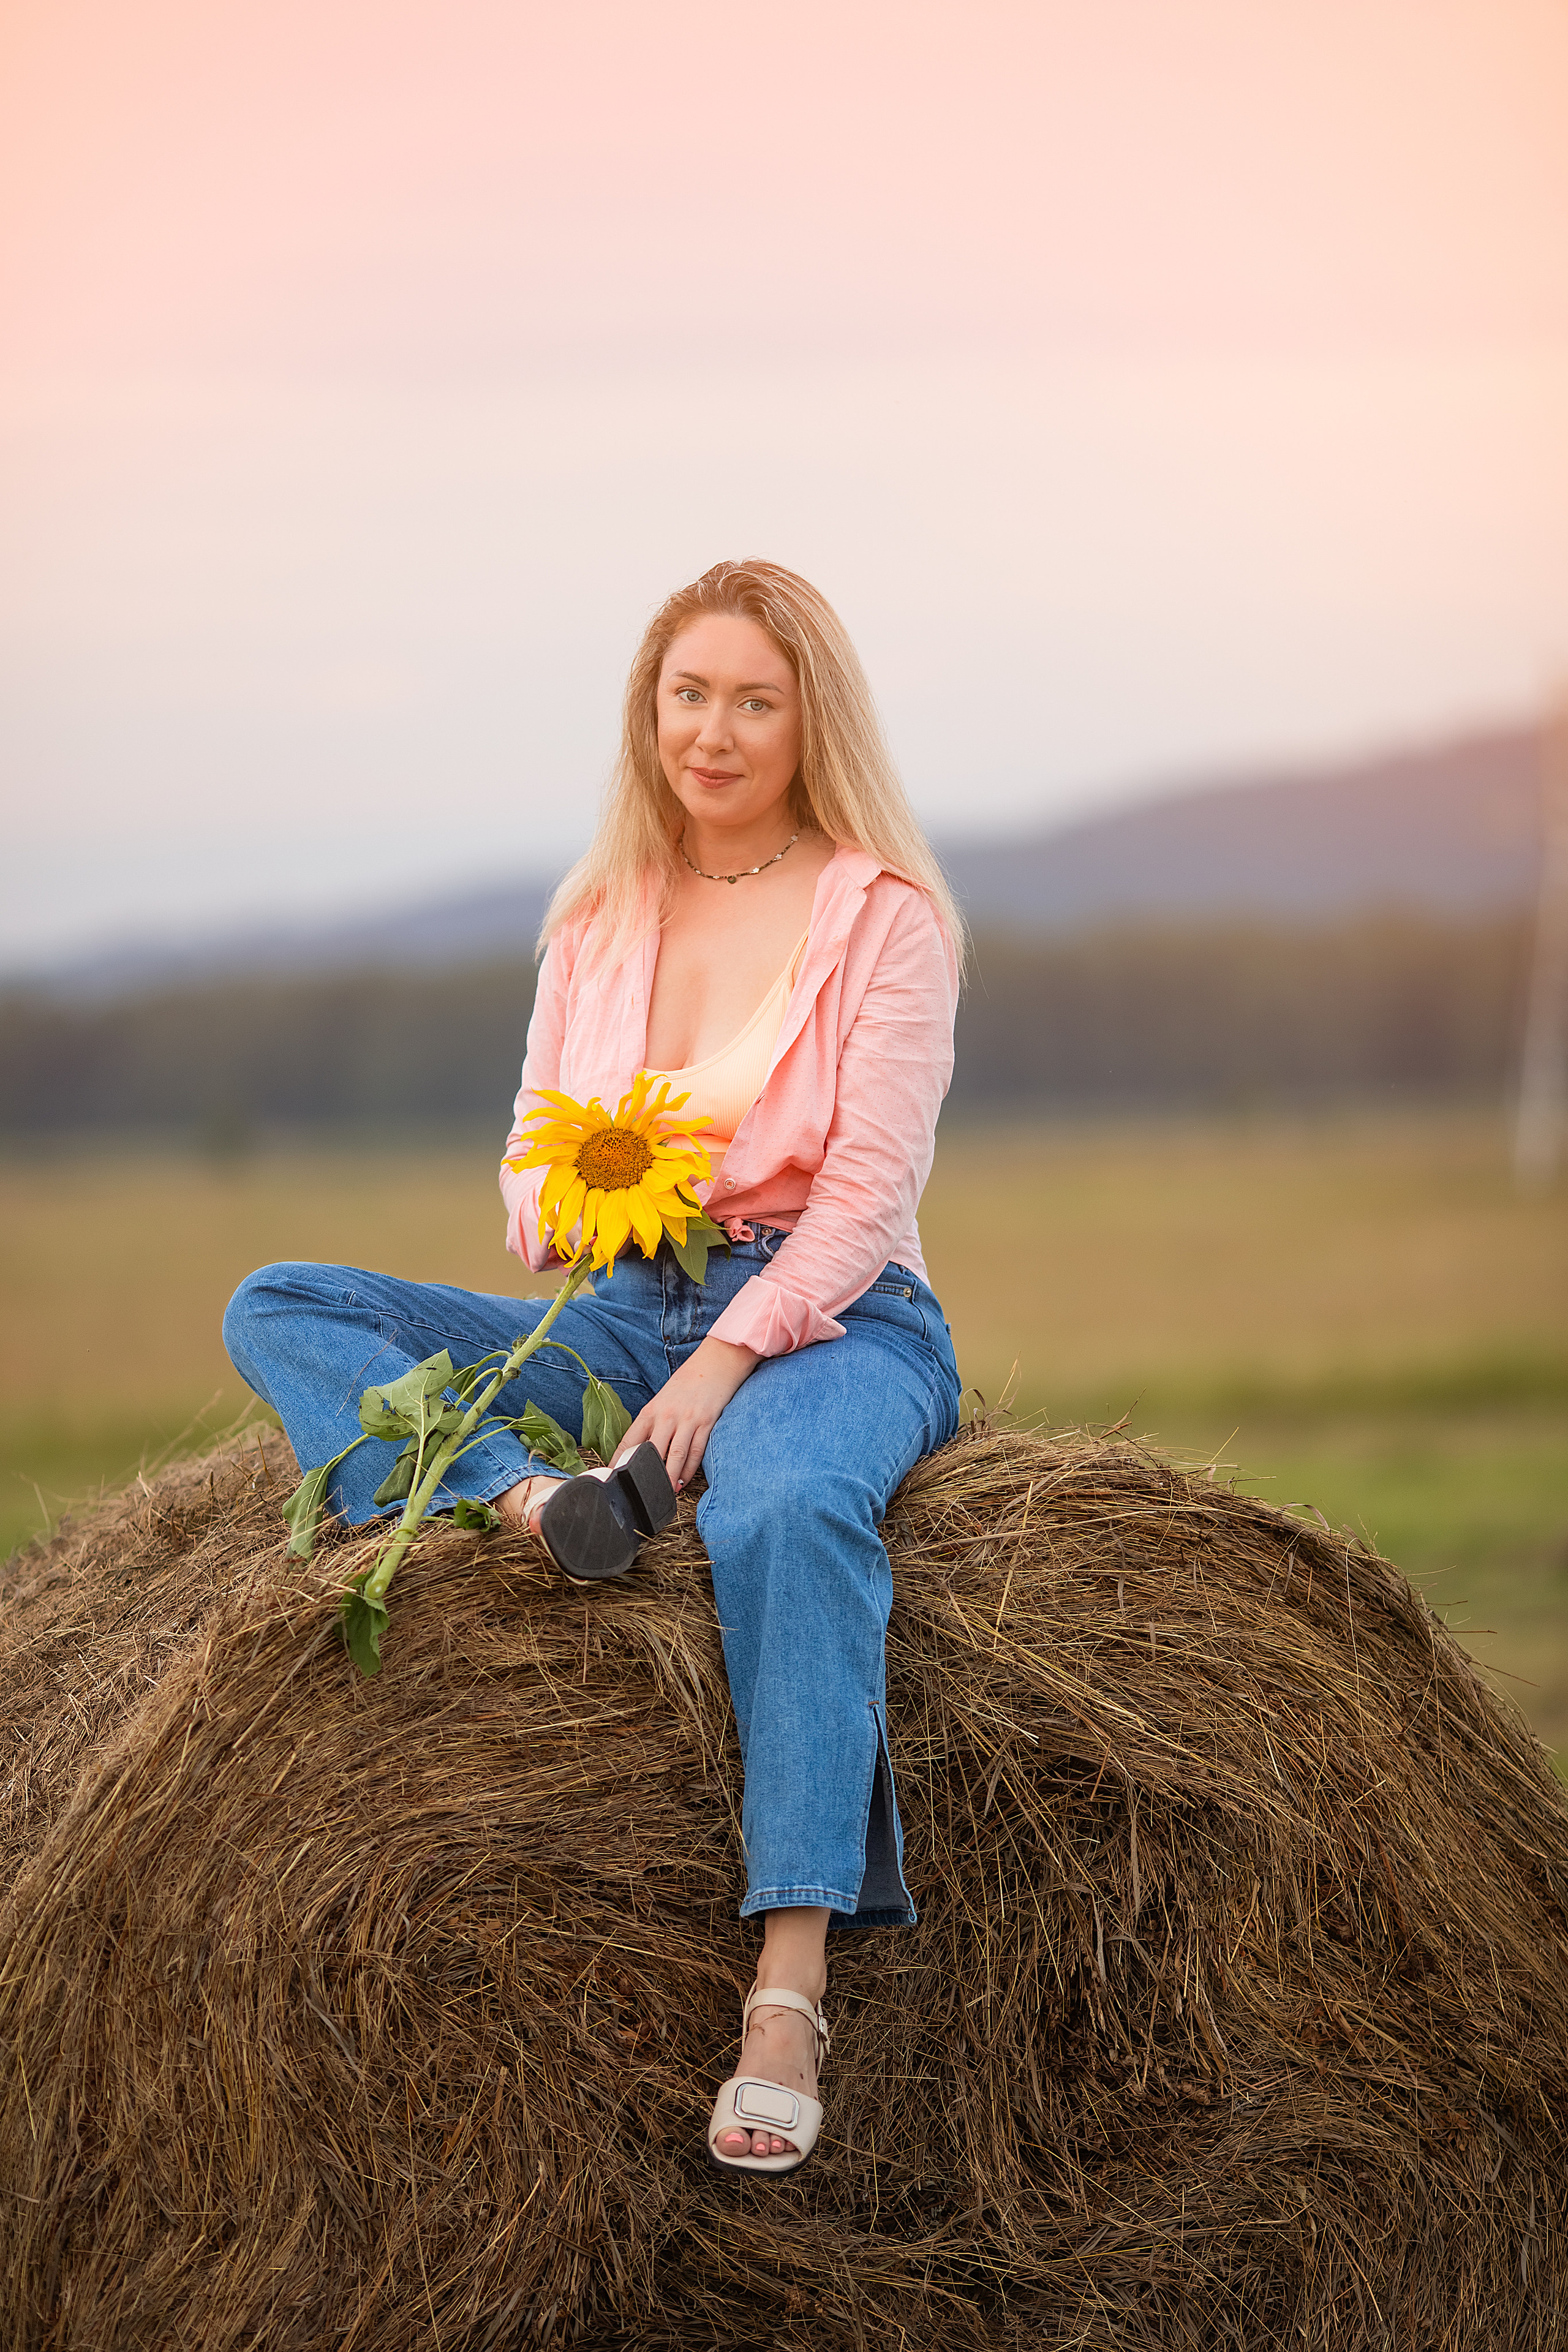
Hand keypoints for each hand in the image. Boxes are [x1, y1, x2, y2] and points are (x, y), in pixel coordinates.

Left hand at [619, 1336, 758, 1490]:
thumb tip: (641, 1451)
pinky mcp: (706, 1423)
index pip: (628, 1441)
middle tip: (640, 1494)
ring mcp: (687, 1420)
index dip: (618, 1462)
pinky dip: (688, 1470)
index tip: (612, 1477)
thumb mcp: (662, 1400)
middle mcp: (666, 1416)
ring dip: (669, 1478)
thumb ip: (652, 1423)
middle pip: (651, 1453)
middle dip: (645, 1475)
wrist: (715, 1363)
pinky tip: (683, 1481)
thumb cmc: (686, 1384)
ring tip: (664, 1493)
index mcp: (650, 1411)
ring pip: (674, 1456)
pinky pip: (695, 1452)